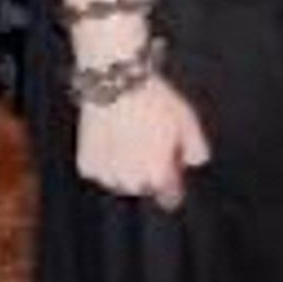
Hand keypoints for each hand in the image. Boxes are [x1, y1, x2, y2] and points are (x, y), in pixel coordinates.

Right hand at [75, 76, 209, 210]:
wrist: (115, 83)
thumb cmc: (153, 101)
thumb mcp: (187, 120)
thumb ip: (196, 148)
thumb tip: (195, 161)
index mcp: (158, 175)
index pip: (170, 198)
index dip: (173, 181)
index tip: (172, 165)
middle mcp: (131, 182)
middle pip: (145, 186)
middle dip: (149, 171)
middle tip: (149, 141)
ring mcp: (106, 176)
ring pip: (120, 181)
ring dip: (126, 168)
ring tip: (129, 136)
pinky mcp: (86, 166)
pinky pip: (100, 170)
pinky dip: (105, 160)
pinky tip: (111, 137)